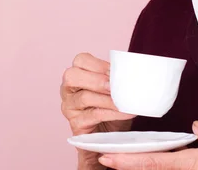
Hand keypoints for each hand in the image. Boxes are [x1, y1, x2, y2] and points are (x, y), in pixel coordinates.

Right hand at [61, 53, 136, 168]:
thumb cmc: (110, 109)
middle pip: (72, 76)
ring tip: (124, 101)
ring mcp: (69, 108)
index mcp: (76, 75)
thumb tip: (130, 71)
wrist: (109, 137)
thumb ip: (114, 78)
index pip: (80, 60)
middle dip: (96, 80)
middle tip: (114, 86)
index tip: (116, 72)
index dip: (99, 64)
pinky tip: (125, 112)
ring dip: (108, 99)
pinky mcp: (75, 124)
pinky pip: (93, 116)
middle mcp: (67, 90)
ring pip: (84, 97)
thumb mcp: (112, 89)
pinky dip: (111, 113)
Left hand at [98, 121, 197, 169]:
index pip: (152, 160)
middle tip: (102, 159)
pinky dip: (157, 168)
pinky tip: (146, 163)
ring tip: (119, 161)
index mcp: (192, 163)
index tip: (106, 156)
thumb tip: (196, 128)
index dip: (127, 159)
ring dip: (141, 168)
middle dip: (125, 166)